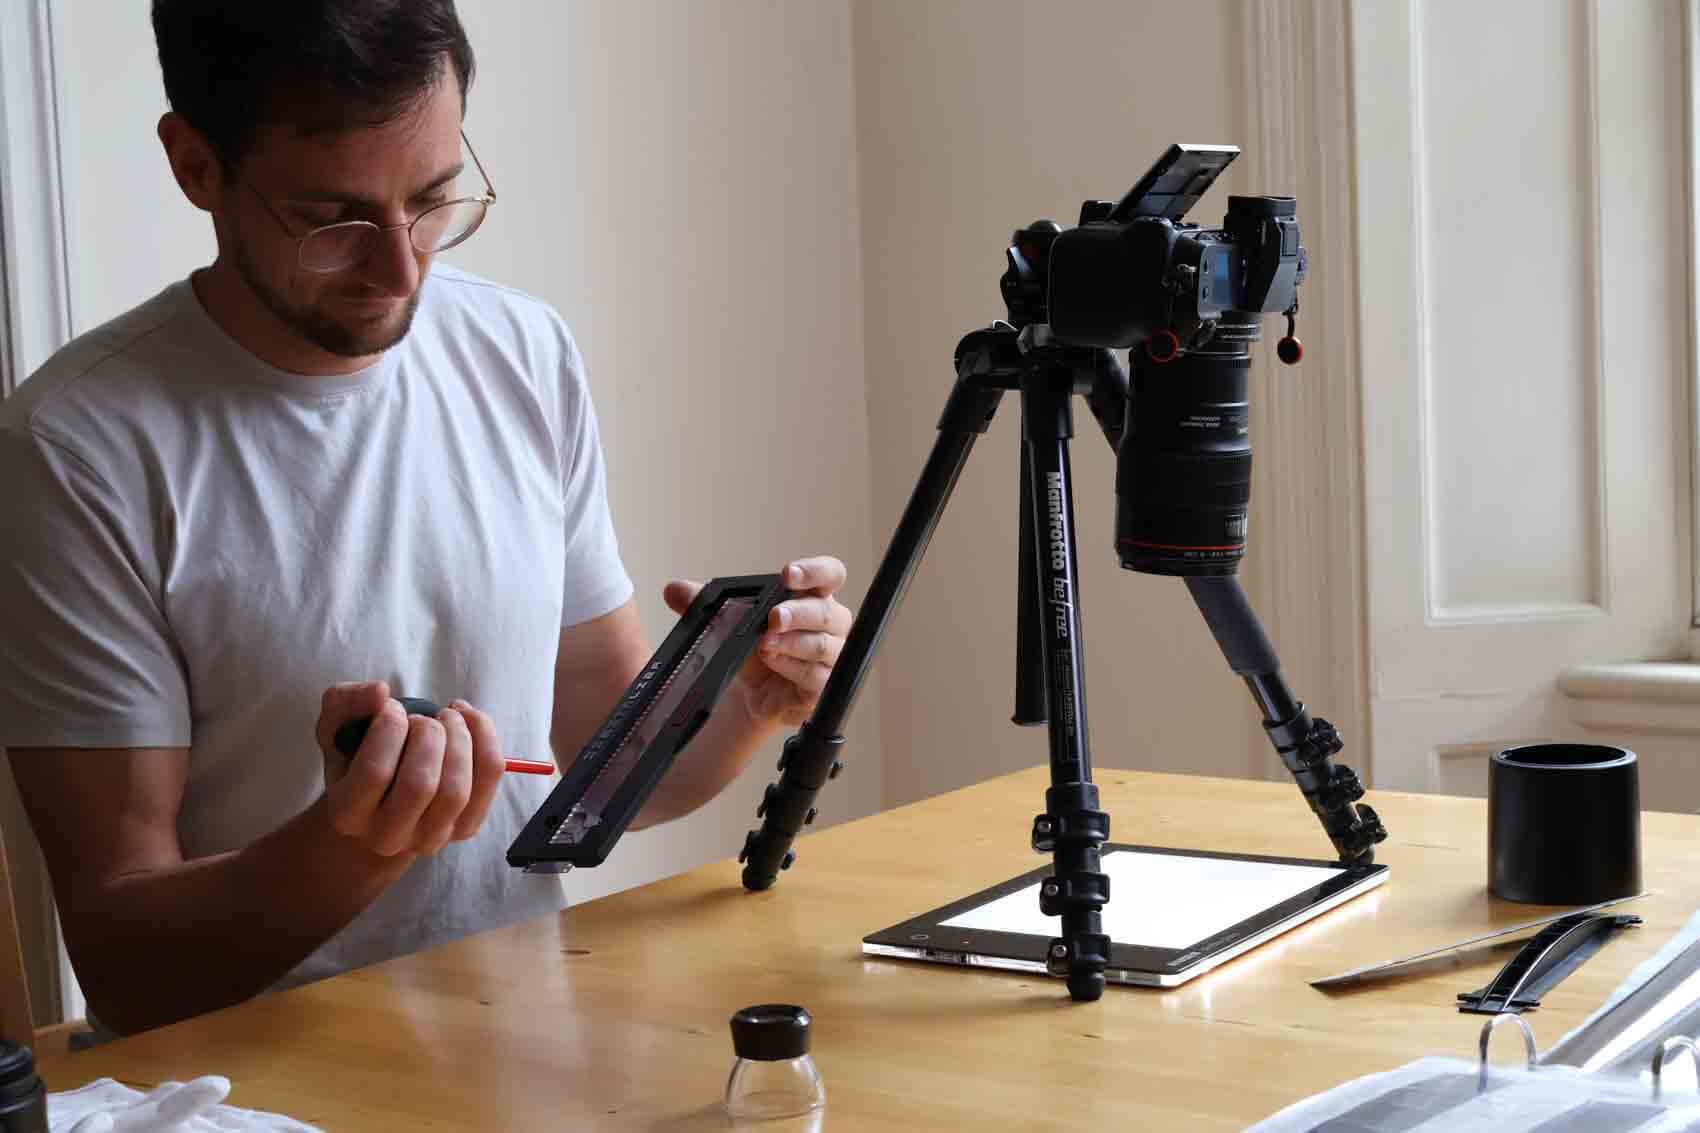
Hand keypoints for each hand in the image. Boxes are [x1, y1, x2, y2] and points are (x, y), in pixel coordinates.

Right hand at [314, 681, 506, 856]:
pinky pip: (489, 779)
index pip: (375, 772)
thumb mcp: (338, 725)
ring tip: (447, 717)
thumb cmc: (358, 754)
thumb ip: (346, 701)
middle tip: (423, 718)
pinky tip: (468, 719)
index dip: (389, 728)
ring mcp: (430, 838)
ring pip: (456, 789)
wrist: (382, 799)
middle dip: (427, 734)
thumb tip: (380, 691)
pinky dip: (485, 738)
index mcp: (348, 814)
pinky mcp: (466, 827)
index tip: (392, 709)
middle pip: (420, 785)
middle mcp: (387, 836)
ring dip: (459, 737)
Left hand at [664, 556, 852, 726]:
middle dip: (799, 613)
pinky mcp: (824, 685)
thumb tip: (674, 590)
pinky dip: (790, 668)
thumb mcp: (728, 622)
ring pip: (821, 645)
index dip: (815, 571)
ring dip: (791, 644)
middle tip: (774, 617)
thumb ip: (703, 603)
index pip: (830, 574)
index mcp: (813, 597)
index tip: (788, 575)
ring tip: (765, 645)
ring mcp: (831, 655)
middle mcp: (830, 624)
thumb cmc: (753, 648)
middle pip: (827, 612)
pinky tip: (772, 663)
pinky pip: (815, 675)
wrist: (755, 692)